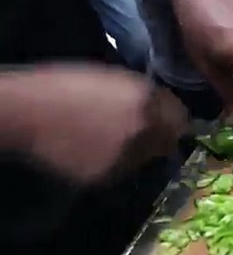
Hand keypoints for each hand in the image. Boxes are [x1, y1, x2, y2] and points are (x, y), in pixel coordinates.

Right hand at [12, 64, 187, 183]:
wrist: (29, 112)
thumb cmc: (67, 85)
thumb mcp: (115, 79)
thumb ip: (144, 93)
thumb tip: (161, 104)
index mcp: (147, 101)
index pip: (181, 117)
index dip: (174, 118)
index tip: (167, 119)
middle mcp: (145, 130)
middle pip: (168, 141)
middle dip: (160, 137)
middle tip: (142, 133)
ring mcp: (128, 156)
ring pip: (146, 158)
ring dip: (138, 150)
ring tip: (113, 140)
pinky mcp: (108, 176)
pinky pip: (121, 170)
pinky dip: (115, 163)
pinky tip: (96, 152)